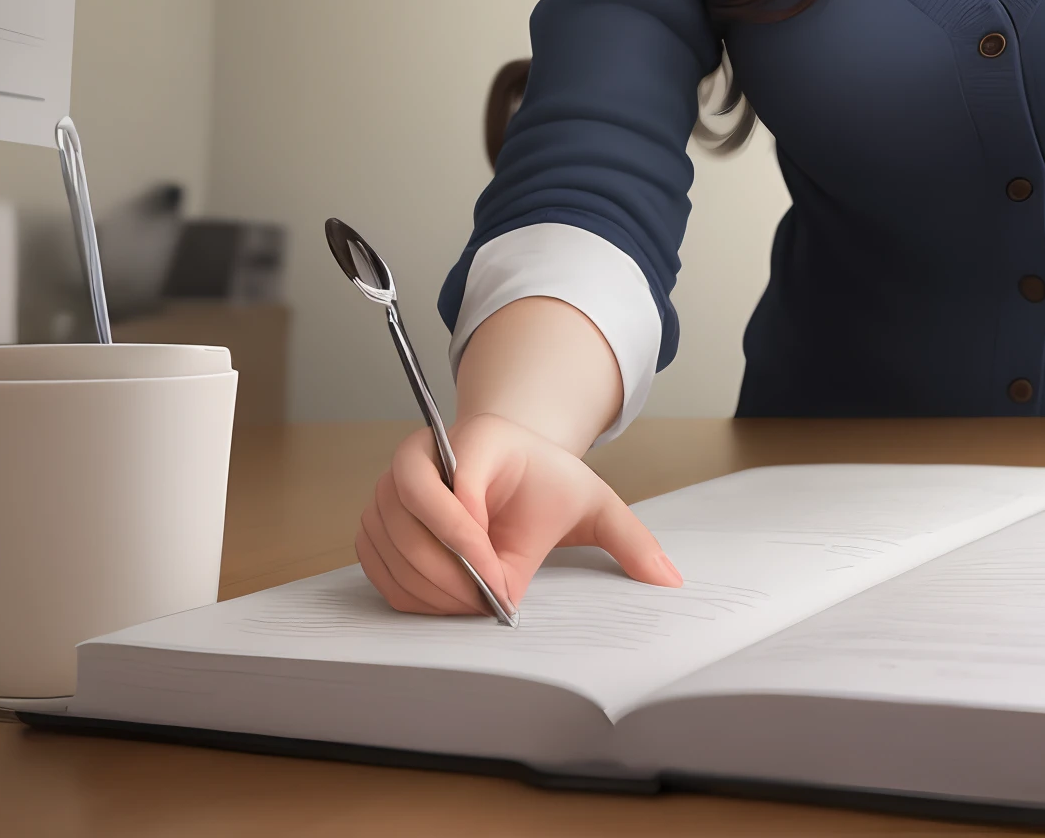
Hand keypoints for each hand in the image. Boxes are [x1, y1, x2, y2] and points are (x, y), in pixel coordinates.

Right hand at [356, 413, 681, 614]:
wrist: (513, 467)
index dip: (470, 533)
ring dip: (428, 587)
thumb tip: (668, 579)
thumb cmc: (547, 483)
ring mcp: (390, 488)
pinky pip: (377, 565)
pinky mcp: (376, 521)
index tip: (496, 574)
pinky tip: (447, 604)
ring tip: (473, 606)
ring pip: (390, 542)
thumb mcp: (594, 502)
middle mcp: (422, 454)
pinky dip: (408, 592)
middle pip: (411, 513)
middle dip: (448, 569)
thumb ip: (628, 538)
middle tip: (486, 601)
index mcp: (478, 437)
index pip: (458, 480)